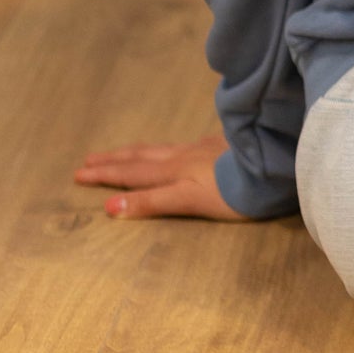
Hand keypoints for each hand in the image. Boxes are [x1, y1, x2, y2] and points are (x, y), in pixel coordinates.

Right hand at [72, 131, 247, 220]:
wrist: (273, 165)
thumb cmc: (233, 191)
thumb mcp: (188, 201)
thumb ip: (152, 202)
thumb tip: (110, 208)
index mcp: (174, 170)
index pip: (132, 173)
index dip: (106, 175)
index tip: (79, 173)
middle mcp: (184, 156)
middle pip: (142, 157)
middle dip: (113, 161)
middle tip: (88, 160)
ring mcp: (204, 148)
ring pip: (162, 149)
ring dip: (136, 152)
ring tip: (121, 153)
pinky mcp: (223, 146)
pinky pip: (186, 145)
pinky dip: (168, 148)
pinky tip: (177, 148)